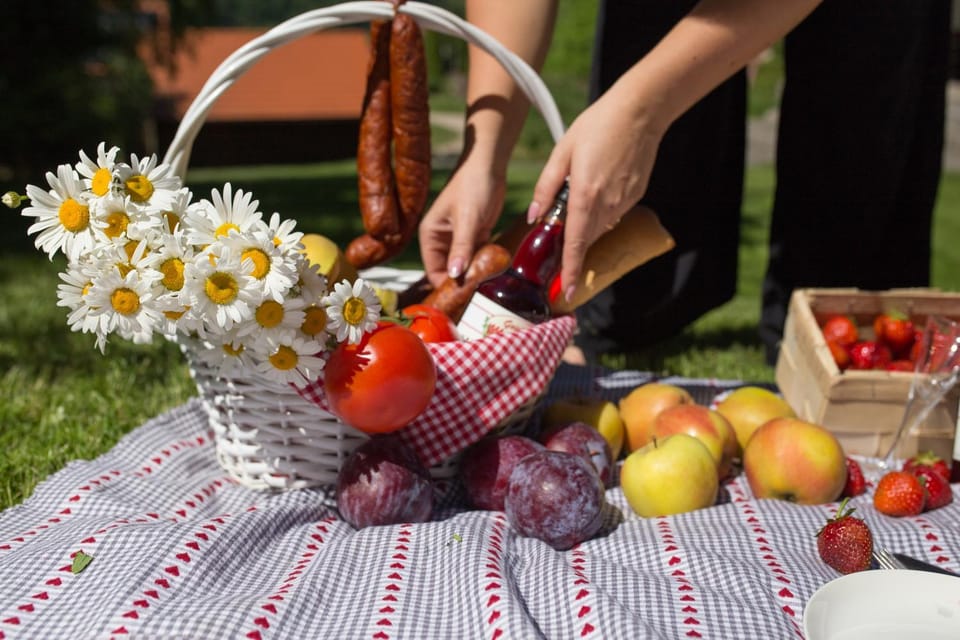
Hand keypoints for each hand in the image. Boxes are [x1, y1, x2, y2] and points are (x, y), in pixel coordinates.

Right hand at [418, 153, 505, 287]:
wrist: (489, 165)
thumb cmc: (472, 187)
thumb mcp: (467, 219)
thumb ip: (462, 248)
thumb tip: (455, 275)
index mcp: (430, 235)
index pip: (434, 270)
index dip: (445, 285)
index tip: (461, 300)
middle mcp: (441, 239)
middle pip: (449, 271)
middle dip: (461, 282)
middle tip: (477, 296)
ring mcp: (459, 238)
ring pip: (465, 266)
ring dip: (475, 274)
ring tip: (487, 285)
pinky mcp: (475, 235)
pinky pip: (478, 257)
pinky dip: (485, 264)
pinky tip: (494, 271)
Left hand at [529, 81, 664, 302]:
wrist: (640, 111)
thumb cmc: (597, 126)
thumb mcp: (562, 152)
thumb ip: (546, 187)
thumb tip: (533, 216)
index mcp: (586, 195)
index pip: (576, 243)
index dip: (571, 269)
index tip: (568, 290)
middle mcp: (608, 204)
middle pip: (586, 237)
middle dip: (573, 242)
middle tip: (559, 232)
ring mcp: (624, 201)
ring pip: (600, 226)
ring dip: (587, 224)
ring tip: (580, 195)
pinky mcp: (636, 195)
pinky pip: (613, 213)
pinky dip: (601, 210)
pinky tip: (598, 186)